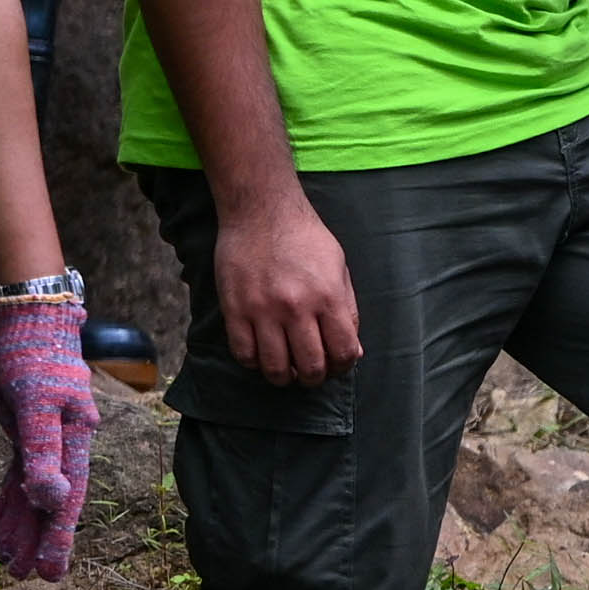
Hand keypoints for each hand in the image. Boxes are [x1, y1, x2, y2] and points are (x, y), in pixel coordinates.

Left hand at [0, 291, 101, 579]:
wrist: (28, 326)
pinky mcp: (27, 435)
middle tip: (23, 576)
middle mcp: (64, 449)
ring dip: (19, 527)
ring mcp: (45, 443)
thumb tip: (53, 500)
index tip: (50, 573)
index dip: (59, 538)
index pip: (68, 501)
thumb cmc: (36, 360)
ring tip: (4, 561)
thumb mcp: (37, 405)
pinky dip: (5, 504)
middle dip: (37, 541)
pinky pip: (16, 479)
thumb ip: (44, 453)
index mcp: (74, 445)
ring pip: (31, 496)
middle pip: (51, 505)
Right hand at [210, 190, 363, 385]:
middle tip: (310, 373)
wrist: (261, 211)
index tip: (336, 366)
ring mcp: (263, 310)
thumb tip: (353, 352)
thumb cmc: (305, 239)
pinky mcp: (235, 308)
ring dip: (283, 376)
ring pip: (275, 367)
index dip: (342, 368)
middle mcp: (296, 307)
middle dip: (314, 378)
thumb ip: (347, 312)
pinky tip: (261, 354)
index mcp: (328, 297)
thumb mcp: (339, 270)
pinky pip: (243, 353)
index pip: (343, 353)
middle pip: (311, 367)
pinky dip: (254, 362)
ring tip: (286, 369)